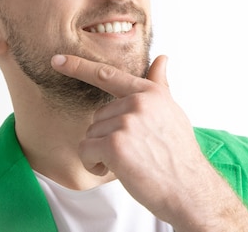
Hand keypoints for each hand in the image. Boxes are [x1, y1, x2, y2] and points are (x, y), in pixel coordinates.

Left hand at [51, 54, 247, 231]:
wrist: (189, 189)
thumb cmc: (179, 154)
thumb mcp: (172, 112)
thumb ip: (160, 86)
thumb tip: (162, 58)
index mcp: (150, 93)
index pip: (108, 75)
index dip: (79, 66)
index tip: (57, 60)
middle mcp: (138, 102)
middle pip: (97, 116)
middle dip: (107, 138)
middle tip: (133, 152)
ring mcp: (127, 122)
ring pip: (90, 134)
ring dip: (101, 153)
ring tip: (130, 163)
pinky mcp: (115, 144)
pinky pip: (85, 151)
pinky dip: (94, 165)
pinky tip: (117, 171)